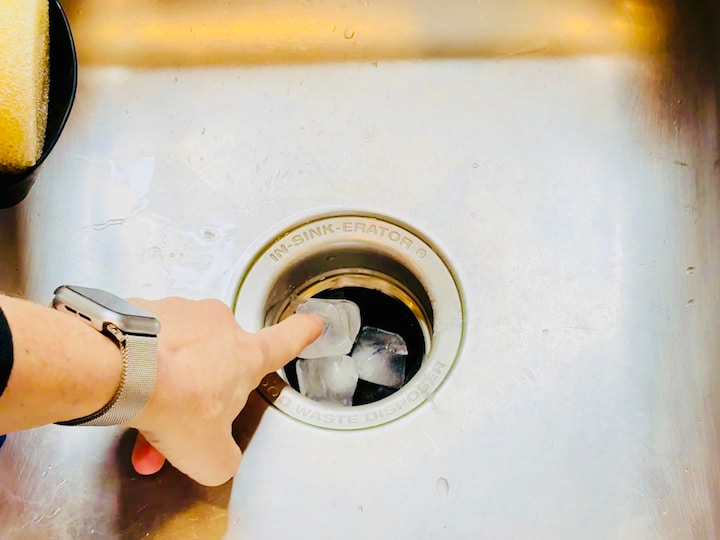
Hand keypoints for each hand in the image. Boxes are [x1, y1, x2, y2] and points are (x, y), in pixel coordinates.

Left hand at [124, 297, 321, 485]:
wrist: (122, 367)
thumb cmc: (177, 401)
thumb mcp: (209, 455)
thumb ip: (224, 458)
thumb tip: (220, 459)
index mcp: (246, 356)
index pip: (286, 342)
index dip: (302, 334)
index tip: (313, 323)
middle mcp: (218, 326)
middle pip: (216, 358)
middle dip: (197, 389)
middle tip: (176, 419)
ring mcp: (182, 313)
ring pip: (177, 351)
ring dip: (163, 381)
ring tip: (140, 414)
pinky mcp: (146, 307)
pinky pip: (147, 338)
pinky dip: (137, 362)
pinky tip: (122, 386)